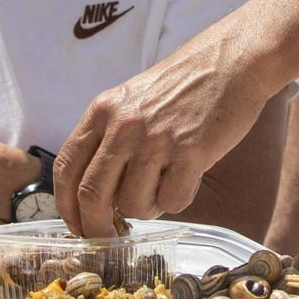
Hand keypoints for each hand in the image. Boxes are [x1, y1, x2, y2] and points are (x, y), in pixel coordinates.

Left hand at [52, 36, 278, 235]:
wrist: (232, 60)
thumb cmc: (185, 83)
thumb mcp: (132, 99)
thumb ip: (110, 137)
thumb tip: (94, 194)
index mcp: (103, 110)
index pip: (66, 168)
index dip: (66, 206)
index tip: (76, 225)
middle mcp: (124, 125)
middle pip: (92, 196)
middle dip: (97, 228)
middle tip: (109, 238)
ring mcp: (157, 139)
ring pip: (133, 204)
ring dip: (148, 208)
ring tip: (165, 184)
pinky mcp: (191, 151)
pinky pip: (173, 201)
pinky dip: (178, 200)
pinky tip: (189, 177)